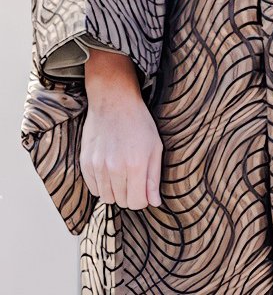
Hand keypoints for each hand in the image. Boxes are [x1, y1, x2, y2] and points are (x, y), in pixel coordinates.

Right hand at [81, 50, 161, 209]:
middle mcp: (114, 168)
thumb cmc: (139, 124)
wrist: (114, 103)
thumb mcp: (155, 148)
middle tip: (135, 179)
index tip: (145, 192)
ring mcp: (96, 166)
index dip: (143, 200)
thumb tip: (154, 202)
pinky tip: (110, 171)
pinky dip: (102, 185)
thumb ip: (153, 178)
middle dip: (130, 196)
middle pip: (121, 202)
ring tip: (123, 174)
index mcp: (135, 164)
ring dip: (116, 191)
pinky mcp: (84, 163)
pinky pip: (93, 188)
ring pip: (106, 198)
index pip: (137, 203)